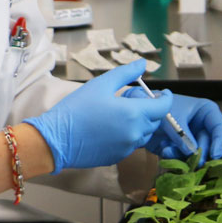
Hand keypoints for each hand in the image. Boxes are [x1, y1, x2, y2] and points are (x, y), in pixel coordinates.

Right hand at [24, 61, 170, 171]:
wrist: (55, 140)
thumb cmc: (76, 109)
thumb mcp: (101, 84)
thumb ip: (126, 73)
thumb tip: (143, 64)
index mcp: (134, 114)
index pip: (163, 107)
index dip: (165, 98)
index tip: (162, 92)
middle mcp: (135, 133)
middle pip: (155, 120)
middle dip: (150, 108)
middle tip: (133, 98)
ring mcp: (127, 148)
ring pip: (144, 134)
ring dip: (141, 122)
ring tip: (121, 112)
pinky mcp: (117, 158)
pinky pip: (131, 144)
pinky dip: (129, 134)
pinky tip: (111, 127)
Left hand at [144, 91, 221, 160]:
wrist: (138, 114)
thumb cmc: (158, 107)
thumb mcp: (172, 118)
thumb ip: (183, 135)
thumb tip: (192, 152)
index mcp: (204, 112)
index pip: (218, 126)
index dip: (219, 141)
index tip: (215, 155)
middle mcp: (200, 126)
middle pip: (209, 143)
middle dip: (201, 153)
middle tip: (196, 162)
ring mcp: (190, 138)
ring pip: (196, 153)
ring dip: (183, 156)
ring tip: (169, 150)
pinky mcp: (180, 148)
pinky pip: (183, 157)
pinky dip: (174, 156)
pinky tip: (164, 149)